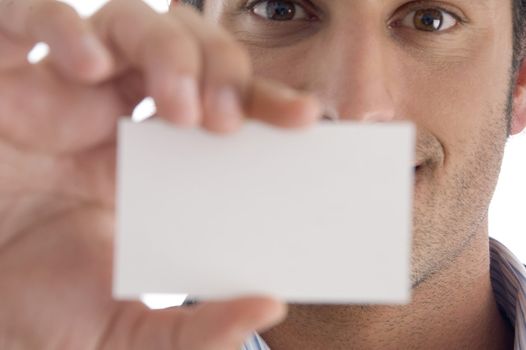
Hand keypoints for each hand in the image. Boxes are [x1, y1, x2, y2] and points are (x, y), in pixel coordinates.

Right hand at [0, 0, 319, 347]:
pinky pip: (27, 17)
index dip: (267, 102)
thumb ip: (195, 330)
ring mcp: (60, 91)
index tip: (305, 118)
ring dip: (167, 50)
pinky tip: (87, 67)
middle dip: (224, 71)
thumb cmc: (34, 305)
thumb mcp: (125, 329)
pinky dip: (61, 26)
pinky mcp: (2, 76)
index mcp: (153, 163)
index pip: (225, 108)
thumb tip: (270, 306)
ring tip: (175, 105)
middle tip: (226, 121)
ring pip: (131, 23)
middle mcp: (114, 116)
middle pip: (192, 51)